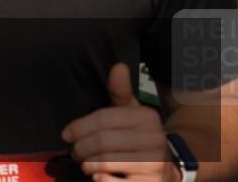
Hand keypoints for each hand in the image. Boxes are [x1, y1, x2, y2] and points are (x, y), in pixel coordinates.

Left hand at [62, 63, 176, 181]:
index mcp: (146, 117)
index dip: (79, 127)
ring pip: (107, 161)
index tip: (66, 134)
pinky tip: (97, 176)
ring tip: (85, 163)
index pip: (103, 118)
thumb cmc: (140, 137)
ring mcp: (155, 163)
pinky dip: (102, 179)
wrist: (171, 165)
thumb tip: (118, 66)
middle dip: (81, 148)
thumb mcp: (132, 113)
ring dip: (89, 164)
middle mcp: (154, 138)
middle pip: (102, 141)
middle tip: (75, 152)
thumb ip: (120, 91)